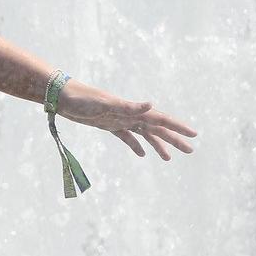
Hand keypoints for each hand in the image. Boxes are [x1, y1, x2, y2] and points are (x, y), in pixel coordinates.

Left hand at [54, 80, 197, 160]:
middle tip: (190, 151)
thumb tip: (150, 103)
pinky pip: (126, 137)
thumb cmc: (82, 98)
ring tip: (169, 159)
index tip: (194, 135)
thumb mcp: (105, 104)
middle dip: (174, 139)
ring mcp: (119, 120)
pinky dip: (136, 145)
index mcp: (132, 110)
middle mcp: (129, 114)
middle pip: (157, 129)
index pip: (160, 119)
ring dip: (157, 145)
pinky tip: (142, 155)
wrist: (61, 96)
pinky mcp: (107, 125)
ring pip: (144, 134)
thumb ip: (127, 106)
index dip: (178, 127)